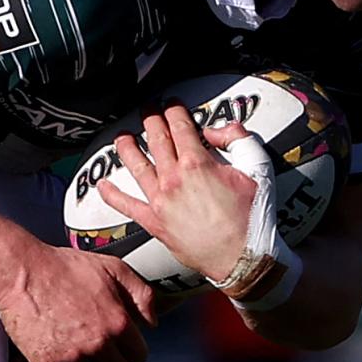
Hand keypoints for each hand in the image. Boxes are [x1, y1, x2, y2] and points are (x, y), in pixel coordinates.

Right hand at [0, 241, 158, 361]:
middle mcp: (98, 344)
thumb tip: (153, 323)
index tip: (120, 344)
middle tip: (101, 352)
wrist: (21, 272)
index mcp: (118, 322)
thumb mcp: (113, 268)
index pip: (139, 356)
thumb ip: (142, 294)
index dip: (130, 349)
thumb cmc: (65, 267)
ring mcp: (72, 357)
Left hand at [93, 102, 261, 288]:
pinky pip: (126, 205)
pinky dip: (112, 195)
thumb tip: (218, 130)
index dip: (174, 109)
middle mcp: (173, 178)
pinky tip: (103, 186)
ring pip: (136, 165)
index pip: (179, 125)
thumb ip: (240, 140)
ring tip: (122, 137)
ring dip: (127, 147)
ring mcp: (160, 200)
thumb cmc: (253, 217)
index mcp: (197, 163)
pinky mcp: (154, 223)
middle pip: (155, 138)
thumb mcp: (258, 169)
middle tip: (147, 110)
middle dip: (150, 119)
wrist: (243, 259)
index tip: (172, 103)